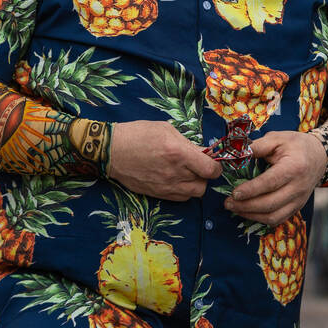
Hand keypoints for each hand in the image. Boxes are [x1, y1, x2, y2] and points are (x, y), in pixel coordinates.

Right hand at [107, 121, 222, 201]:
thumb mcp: (166, 129)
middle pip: (204, 184)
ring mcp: (165, 186)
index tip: (212, 162)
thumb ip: (187, 142)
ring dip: (195, 184)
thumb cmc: (138, 134)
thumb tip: (201, 152)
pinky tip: (176, 180)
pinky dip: (183, 191)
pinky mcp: (157, 194)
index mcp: (179, 153)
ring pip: (194, 194)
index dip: (216, 166)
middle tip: (198, 166)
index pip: (211, 170)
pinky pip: (181, 199)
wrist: (112, 151)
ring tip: (186, 173)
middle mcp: (175, 173)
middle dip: (205, 175)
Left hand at [225, 131, 327, 228]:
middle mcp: (298, 187)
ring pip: (273, 216)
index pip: (270, 183)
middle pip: (270, 203)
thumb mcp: (277, 138)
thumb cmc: (295, 145)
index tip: (234, 192)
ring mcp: (299, 200)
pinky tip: (247, 212)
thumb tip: (235, 154)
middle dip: (246, 206)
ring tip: (234, 208)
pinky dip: (260, 219)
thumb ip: (257, 146)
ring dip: (251, 215)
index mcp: (294, 167)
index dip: (251, 190)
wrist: (319, 156)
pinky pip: (277, 220)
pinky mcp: (296, 207)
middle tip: (228, 202)